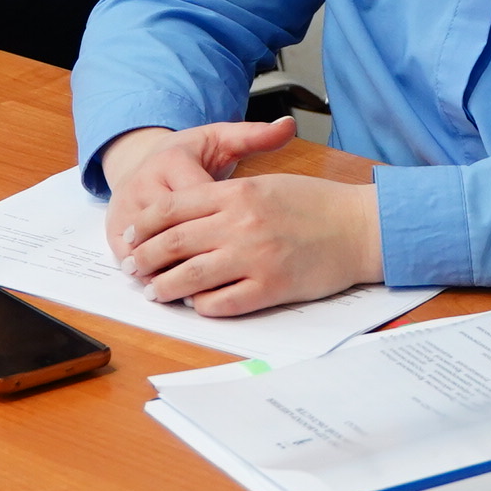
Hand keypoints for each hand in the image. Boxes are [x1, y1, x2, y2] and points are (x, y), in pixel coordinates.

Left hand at [95, 120, 380, 318]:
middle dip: (143, 258)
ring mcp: (254, 258)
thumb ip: (226, 199)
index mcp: (237, 194)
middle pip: (172, 243)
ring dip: (165, 288)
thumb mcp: (267, 185)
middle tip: (131, 268)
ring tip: (154, 292)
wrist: (360, 227)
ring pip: (190, 277)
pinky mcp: (270, 288)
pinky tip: (197, 304)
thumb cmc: (317, 205)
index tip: (130, 237)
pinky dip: (202, 306)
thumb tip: (187, 217)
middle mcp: (240, 224)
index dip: (143, 225)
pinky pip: (222, 303)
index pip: (172, 209)